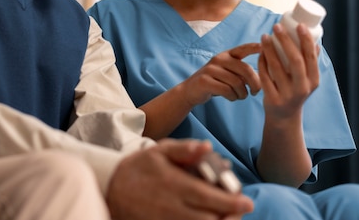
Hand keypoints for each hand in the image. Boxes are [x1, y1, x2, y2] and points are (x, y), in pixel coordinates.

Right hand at [106, 139, 253, 219]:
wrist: (110, 187)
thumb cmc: (139, 167)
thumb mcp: (159, 150)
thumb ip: (185, 149)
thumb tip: (208, 147)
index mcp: (174, 184)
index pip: (209, 197)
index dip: (232, 202)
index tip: (248, 203)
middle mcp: (172, 206)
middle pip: (209, 219)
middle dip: (230, 217)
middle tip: (240, 211)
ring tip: (227, 217)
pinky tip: (208, 219)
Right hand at [178, 42, 260, 105]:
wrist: (190, 91)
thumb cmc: (214, 82)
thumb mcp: (227, 73)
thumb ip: (241, 71)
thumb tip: (263, 74)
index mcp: (226, 55)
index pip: (242, 49)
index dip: (253, 47)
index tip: (264, 46)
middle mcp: (218, 59)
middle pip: (245, 69)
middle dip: (255, 83)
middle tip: (256, 92)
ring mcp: (210, 69)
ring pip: (237, 82)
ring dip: (243, 93)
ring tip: (241, 97)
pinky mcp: (205, 81)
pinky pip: (227, 90)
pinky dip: (233, 97)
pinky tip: (232, 98)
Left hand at [259, 23, 319, 118]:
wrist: (284, 118)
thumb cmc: (296, 92)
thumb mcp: (307, 81)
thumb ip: (311, 64)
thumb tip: (315, 43)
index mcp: (313, 81)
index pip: (310, 57)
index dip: (306, 40)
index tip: (299, 25)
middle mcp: (302, 88)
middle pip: (295, 60)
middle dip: (285, 41)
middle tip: (277, 27)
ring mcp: (287, 95)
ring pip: (276, 67)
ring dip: (269, 49)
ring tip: (265, 36)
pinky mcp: (272, 99)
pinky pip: (265, 76)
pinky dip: (262, 62)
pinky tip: (260, 52)